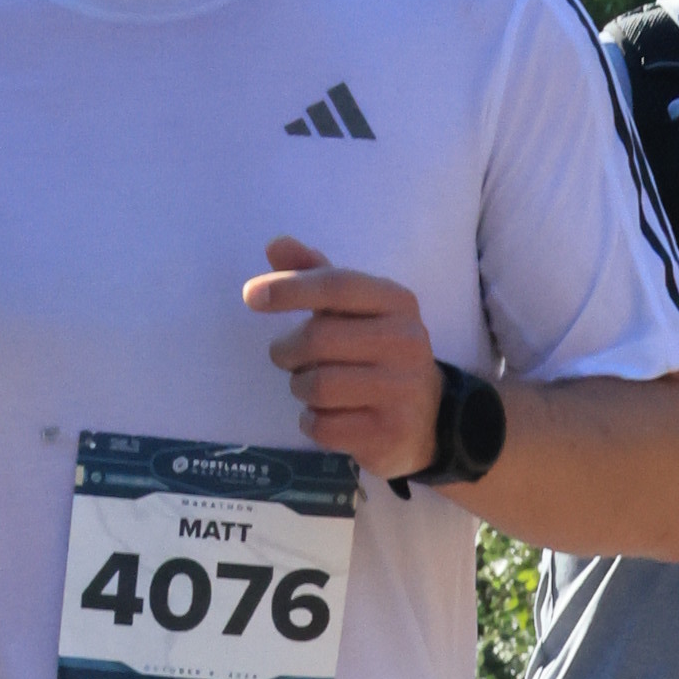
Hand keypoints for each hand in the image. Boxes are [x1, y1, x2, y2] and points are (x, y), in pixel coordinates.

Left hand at [241, 238, 444, 477]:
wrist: (428, 419)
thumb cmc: (377, 354)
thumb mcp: (355, 311)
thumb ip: (316, 276)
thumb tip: (275, 244)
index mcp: (397, 302)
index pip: (337, 285)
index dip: (290, 288)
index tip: (251, 296)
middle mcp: (406, 342)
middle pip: (319, 338)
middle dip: (287, 351)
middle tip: (286, 357)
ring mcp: (401, 390)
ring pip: (318, 385)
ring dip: (300, 388)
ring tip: (310, 387)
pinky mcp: (389, 433)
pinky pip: (323, 426)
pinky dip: (311, 422)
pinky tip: (326, 416)